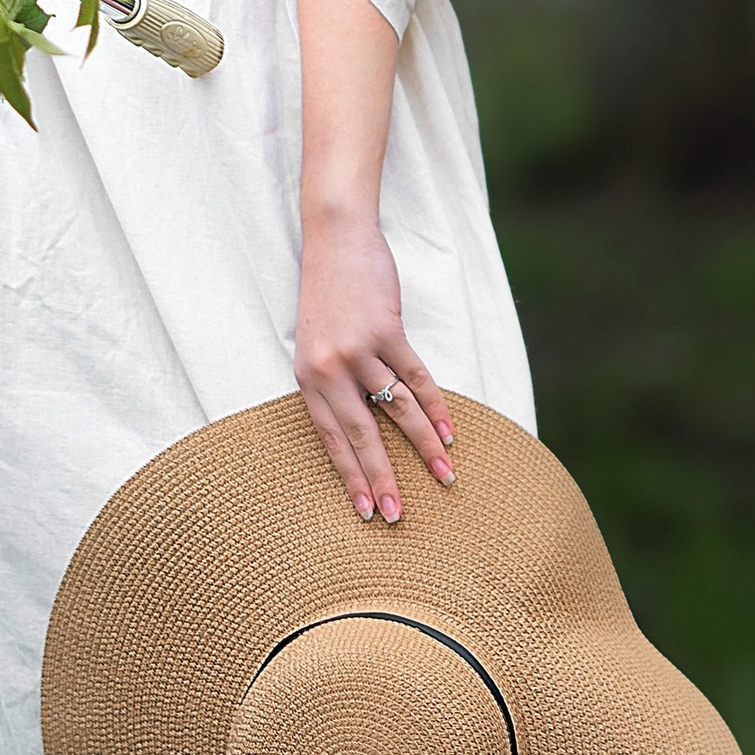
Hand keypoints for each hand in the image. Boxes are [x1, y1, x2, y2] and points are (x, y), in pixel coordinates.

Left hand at [294, 210, 454, 524]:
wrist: (334, 239)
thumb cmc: (327, 294)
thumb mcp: (317, 344)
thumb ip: (335, 384)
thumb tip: (365, 429)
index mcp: (307, 377)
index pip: (330, 439)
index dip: (350, 476)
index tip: (365, 511)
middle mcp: (328, 369)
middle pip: (361, 436)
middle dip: (382, 479)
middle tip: (397, 516)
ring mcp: (358, 350)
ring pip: (397, 411)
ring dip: (422, 447)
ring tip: (443, 476)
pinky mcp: (386, 330)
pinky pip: (417, 377)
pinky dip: (436, 406)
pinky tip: (448, 432)